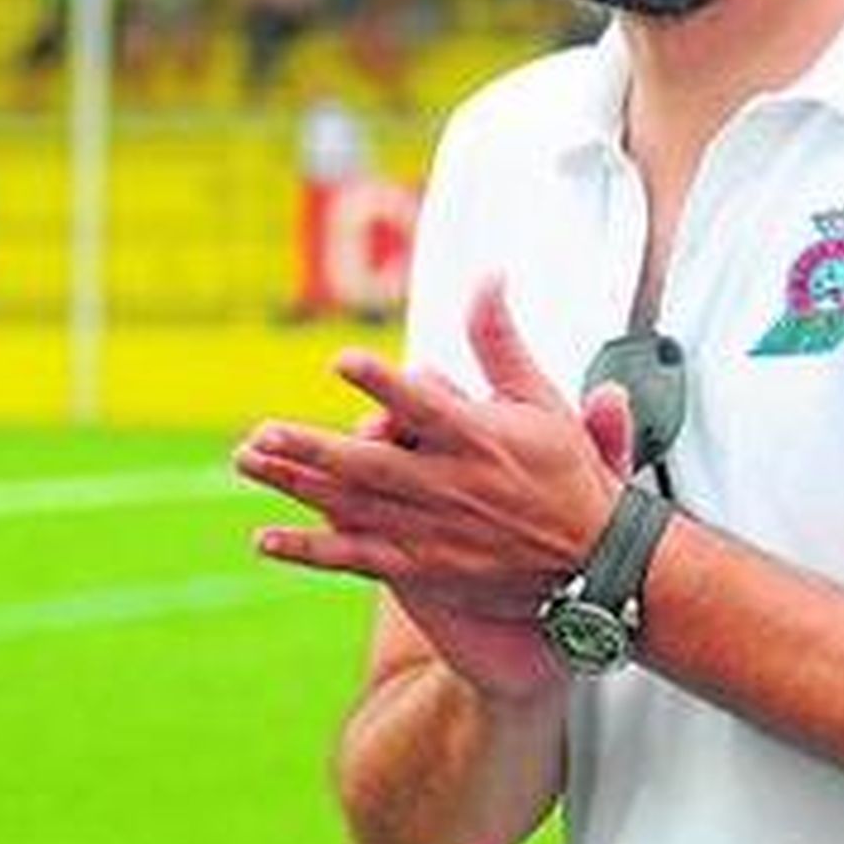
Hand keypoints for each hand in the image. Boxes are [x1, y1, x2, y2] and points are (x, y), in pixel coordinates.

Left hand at [235, 277, 627, 624]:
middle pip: (369, 464)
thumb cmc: (566, 471)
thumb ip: (500, 340)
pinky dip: (310, 551)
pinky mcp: (423, 567)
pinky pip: (357, 558)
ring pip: (352, 506)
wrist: (596, 559)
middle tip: (261, 432)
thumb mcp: (542, 399)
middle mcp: (450, 484)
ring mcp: (432, 530)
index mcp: (478, 438)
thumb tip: (487, 276)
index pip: (424, 406)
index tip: (343, 360)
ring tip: (247, 462)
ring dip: (296, 485)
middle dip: (312, 449)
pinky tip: (267, 538)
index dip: (384, 383)